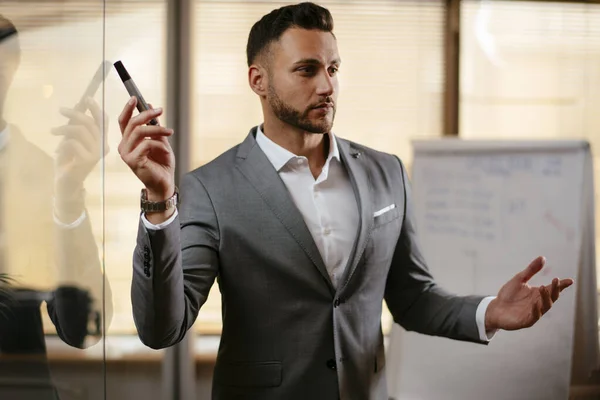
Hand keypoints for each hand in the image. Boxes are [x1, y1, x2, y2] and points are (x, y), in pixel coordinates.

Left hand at [52, 97, 108, 220]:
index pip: (102, 122)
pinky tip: (59, 151)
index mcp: (101, 141)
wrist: (65, 183)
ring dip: (64, 129)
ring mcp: (97, 154)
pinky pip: (73, 143)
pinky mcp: (88, 160)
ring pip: (80, 131)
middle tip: (61, 110)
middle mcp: (103, 147)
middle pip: (90, 123)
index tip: (86, 98)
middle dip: (75, 114)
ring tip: (53, 131)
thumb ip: (75, 126)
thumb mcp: (71, 140)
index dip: (95, 109)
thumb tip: (77, 107)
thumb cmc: (68, 162)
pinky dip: (63, 144)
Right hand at [117, 96, 174, 200]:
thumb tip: (151, 107)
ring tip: (170, 131)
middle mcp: (124, 146)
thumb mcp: (160, 141)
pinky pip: (147, 144)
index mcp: (128, 141)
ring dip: (157, 129)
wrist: (164, 182)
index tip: (136, 98)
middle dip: (147, 114)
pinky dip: (160, 144)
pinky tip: (166, 150)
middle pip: (132, 123)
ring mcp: (126, 154)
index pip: (123, 121)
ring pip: (140, 131)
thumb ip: (154, 126)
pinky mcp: (133, 161)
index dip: (128, 108)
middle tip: (160, 110)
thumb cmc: (161, 164)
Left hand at [485, 256, 573, 330]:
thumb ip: (531, 270)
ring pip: (545, 306)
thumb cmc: (508, 294)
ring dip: (546, 297)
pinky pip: (534, 316)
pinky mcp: (526, 321)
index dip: (562, 285)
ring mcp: (534, 313)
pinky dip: (535, 310)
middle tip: (555, 280)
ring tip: (543, 287)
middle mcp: (539, 303)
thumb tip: (542, 257)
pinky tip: (535, 303)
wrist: (495, 308)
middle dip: (555, 289)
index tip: (570, 280)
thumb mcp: (519, 279)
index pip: (553, 289)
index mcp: (539, 293)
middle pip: (552, 297)